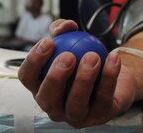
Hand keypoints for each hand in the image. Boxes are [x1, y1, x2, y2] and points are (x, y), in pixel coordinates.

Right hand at [18, 19, 137, 127]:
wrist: (115, 74)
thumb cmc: (85, 58)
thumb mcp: (72, 40)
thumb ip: (64, 30)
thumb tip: (64, 26)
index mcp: (41, 87)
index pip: (27, 78)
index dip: (34, 61)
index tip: (48, 41)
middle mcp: (54, 107)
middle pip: (47, 97)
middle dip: (55, 76)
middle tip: (68, 55)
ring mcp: (76, 116)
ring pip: (75, 104)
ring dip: (84, 79)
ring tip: (93, 56)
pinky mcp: (100, 116)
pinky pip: (104, 97)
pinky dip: (110, 76)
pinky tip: (113, 58)